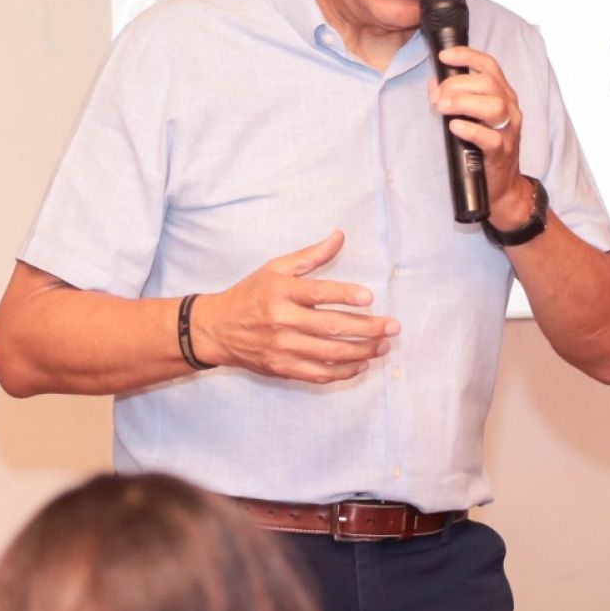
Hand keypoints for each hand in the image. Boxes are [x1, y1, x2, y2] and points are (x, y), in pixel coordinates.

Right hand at [194, 231, 397, 383]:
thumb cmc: (251, 294)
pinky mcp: (282, 368)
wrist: (217, 329)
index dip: (345, 295)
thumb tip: (340, 236)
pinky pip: (318, 374)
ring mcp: (282, 348)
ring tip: (383, 346)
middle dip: (367, 328)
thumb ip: (310, 256)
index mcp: (280, 292)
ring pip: (329, 354)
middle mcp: (281, 321)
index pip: (318, 294)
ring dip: (362, 351)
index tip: (369, 297)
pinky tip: (361, 365)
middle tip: (392, 327)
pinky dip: (343, 372)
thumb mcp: (275, 268)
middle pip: (330, 327)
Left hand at [429, 46, 529, 226]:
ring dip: (463, 102)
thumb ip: (455, 98)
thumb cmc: (483, 147)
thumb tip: (433, 84)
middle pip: (489, 83)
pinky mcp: (502, 153)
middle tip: (437, 97)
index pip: (489, 66)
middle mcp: (510, 109)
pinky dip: (470, 129)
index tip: (444, 56)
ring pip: (494, 106)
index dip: (467, 56)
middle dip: (457, 84)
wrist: (502, 186)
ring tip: (442, 107)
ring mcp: (509, 131)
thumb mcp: (472, 117)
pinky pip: (490, 138)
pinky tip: (454, 127)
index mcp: (503, 95)